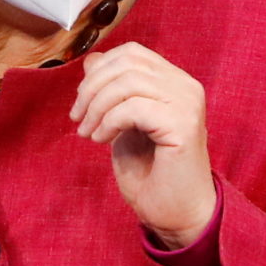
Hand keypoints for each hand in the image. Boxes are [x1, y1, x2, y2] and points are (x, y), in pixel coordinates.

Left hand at [70, 42, 216, 248]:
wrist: (175, 212)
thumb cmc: (151, 172)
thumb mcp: (122, 123)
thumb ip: (112, 92)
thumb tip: (92, 60)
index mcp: (174, 82)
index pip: (131, 53)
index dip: (99, 71)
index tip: (81, 102)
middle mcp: (186, 87)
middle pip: (127, 63)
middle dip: (91, 88)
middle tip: (78, 118)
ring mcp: (188, 104)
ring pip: (128, 82)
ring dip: (97, 107)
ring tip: (88, 133)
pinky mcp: (183, 125)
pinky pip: (133, 107)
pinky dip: (109, 122)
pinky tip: (102, 140)